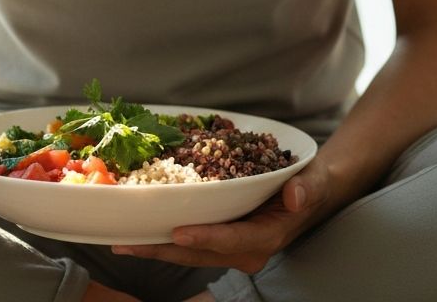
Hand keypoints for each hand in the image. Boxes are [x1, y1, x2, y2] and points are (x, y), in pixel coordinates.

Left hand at [112, 155, 334, 273]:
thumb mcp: (313, 183)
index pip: (231, 241)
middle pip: (199, 253)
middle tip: (128, 242)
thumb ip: (306, 190)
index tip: (177, 233)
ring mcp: (230, 246)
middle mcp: (245, 249)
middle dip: (163, 249)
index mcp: (266, 237)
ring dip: (156, 246)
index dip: (204, 238)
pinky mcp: (220, 239)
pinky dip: (164, 237)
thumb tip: (295, 196)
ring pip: (189, 252)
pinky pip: (189, 243)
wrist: (309, 193)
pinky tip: (139, 230)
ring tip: (122, 241)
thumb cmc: (310, 186)